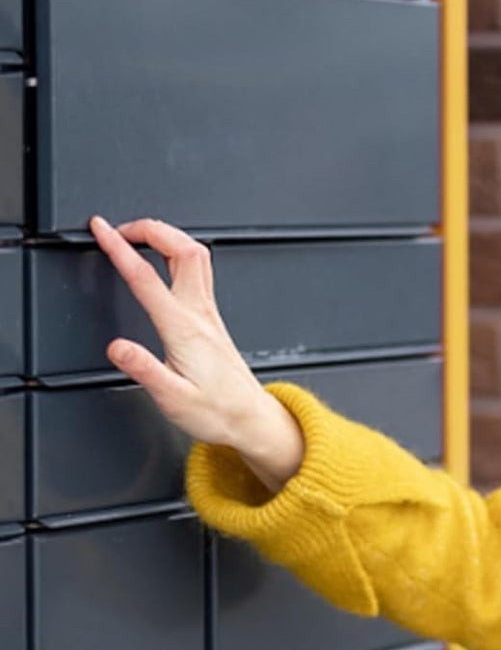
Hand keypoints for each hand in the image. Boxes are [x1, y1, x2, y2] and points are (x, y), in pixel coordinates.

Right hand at [88, 214, 271, 447]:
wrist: (251, 420)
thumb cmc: (217, 412)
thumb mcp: (173, 399)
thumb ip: (144, 370)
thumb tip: (117, 347)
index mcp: (184, 330)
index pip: (146, 277)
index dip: (120, 247)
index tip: (100, 228)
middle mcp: (200, 315)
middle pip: (183, 249)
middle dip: (149, 228)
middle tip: (118, 228)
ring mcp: (209, 315)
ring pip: (196, 256)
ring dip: (166, 236)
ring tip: (138, 235)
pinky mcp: (212, 320)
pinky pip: (199, 272)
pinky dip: (176, 253)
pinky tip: (164, 259)